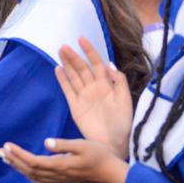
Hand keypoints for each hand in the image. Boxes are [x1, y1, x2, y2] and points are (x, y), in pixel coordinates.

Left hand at [0, 138, 128, 182]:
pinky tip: (23, 170)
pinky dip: (28, 175)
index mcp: (60, 166)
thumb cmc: (99, 156)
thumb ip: (64, 145)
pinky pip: (39, 181)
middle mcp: (57, 176)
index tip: (7, 146)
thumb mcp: (83, 145)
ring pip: (32, 176)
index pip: (33, 161)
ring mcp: (58, 181)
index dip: (18, 154)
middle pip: (29, 170)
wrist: (111, 174)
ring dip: (18, 167)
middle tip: (0, 151)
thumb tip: (46, 143)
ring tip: (6, 158)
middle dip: (13, 160)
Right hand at [54, 38, 132, 157]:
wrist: (114, 143)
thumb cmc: (123, 123)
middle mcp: (94, 88)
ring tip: (59, 52)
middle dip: (74, 56)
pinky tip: (58, 69)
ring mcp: (84, 97)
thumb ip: (118, 82)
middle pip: (82, 68)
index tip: (81, 39)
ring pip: (74, 76)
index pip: (97, 63)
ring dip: (67, 64)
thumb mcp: (126, 100)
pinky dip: (62, 80)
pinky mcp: (75, 106)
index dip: (90, 51)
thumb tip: (108, 63)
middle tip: (63, 45)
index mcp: (107, 85)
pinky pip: (67, 90)